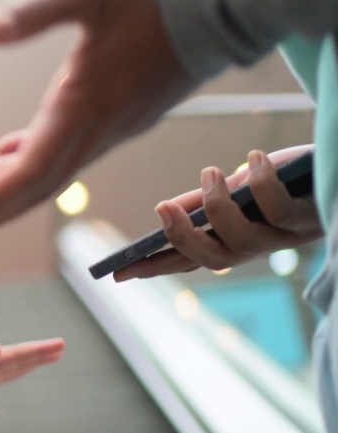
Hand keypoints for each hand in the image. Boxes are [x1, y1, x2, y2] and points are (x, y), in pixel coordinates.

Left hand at [0, 0, 199, 248]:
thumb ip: (33, 13)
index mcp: (84, 105)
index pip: (31, 170)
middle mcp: (99, 127)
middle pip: (39, 186)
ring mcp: (113, 125)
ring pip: (54, 171)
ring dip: (11, 191)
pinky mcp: (121, 115)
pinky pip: (71, 151)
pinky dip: (35, 159)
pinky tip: (6, 155)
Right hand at [115, 146, 321, 279]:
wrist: (337, 171)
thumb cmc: (286, 179)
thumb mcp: (237, 189)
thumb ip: (205, 200)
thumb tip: (168, 210)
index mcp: (233, 241)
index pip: (186, 260)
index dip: (153, 268)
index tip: (118, 273)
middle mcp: (256, 247)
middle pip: (212, 258)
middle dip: (183, 236)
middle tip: (162, 208)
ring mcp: (282, 237)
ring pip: (242, 239)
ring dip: (218, 204)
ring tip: (212, 171)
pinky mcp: (307, 219)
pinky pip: (277, 207)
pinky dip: (260, 181)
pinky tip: (254, 159)